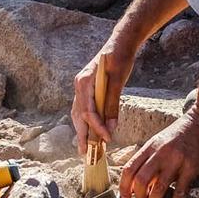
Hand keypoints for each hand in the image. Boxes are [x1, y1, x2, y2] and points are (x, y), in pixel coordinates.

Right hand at [71, 31, 139, 154]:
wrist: (120, 43)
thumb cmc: (120, 58)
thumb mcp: (118, 81)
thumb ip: (113, 103)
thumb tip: (111, 127)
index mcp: (83, 82)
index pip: (87, 111)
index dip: (96, 127)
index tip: (106, 140)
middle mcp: (79, 85)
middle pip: (78, 115)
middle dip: (82, 135)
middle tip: (86, 154)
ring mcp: (81, 87)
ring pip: (79, 114)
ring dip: (83, 131)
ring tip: (86, 148)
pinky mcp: (87, 89)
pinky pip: (84, 109)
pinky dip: (87, 122)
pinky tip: (91, 132)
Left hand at [118, 111, 198, 197]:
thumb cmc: (180, 134)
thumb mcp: (160, 141)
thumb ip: (149, 159)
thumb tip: (140, 183)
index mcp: (150, 146)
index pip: (130, 168)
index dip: (124, 185)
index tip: (124, 197)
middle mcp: (160, 154)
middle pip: (141, 179)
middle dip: (137, 196)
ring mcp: (176, 161)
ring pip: (158, 188)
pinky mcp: (191, 169)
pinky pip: (180, 192)